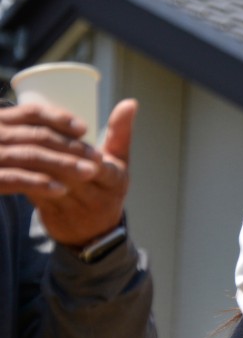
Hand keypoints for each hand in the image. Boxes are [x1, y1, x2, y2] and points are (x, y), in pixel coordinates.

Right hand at [0, 102, 99, 197]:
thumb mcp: (10, 139)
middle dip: (72, 146)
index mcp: (0, 121)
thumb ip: (31, 132)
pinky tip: (61, 189)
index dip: (60, 118)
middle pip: (38, 135)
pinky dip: (40, 183)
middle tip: (98, 158)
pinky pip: (15, 178)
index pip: (32, 112)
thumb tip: (79, 129)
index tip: (85, 128)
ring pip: (31, 156)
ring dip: (64, 164)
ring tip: (89, 172)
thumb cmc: (1, 159)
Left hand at [4, 99, 137, 246]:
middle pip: (71, 172)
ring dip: (35, 164)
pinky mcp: (54, 215)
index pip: (97, 163)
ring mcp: (75, 209)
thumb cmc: (107, 188)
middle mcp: (97, 197)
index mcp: (115, 180)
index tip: (68, 132)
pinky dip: (26, 177)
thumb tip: (130, 102)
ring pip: (51, 182)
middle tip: (32, 132)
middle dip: (52, 153)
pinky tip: (17, 164)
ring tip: (22, 144)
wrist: (95, 234)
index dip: (79, 149)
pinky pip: (37, 193)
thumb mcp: (120, 161)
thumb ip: (121, 132)